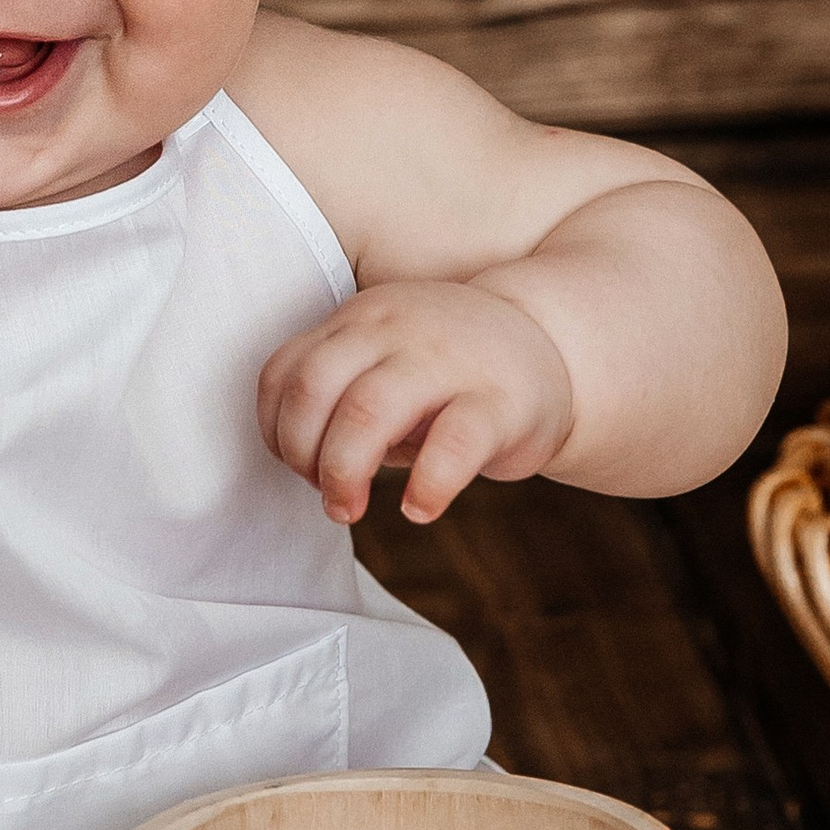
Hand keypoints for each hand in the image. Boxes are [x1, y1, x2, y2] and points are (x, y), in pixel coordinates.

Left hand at [257, 280, 572, 526]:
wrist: (552, 345)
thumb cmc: (450, 371)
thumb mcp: (385, 361)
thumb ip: (340, 393)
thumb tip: (304, 464)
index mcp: (361, 320)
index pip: (286, 372)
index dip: (277, 431)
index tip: (299, 466)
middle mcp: (396, 328)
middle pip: (314, 387)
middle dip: (303, 455)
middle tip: (328, 497)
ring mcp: (448, 359)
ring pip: (368, 408)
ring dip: (344, 470)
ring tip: (351, 509)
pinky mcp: (499, 401)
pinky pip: (453, 443)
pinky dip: (426, 484)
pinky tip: (419, 508)